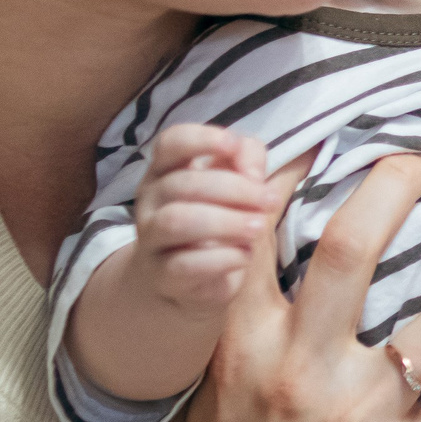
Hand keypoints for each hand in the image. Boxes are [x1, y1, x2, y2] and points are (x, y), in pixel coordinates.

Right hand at [133, 124, 275, 311]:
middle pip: (183, 183)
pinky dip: (222, 257)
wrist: (187, 283)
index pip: (170, 142)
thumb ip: (249, 162)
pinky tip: (244, 255)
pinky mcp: (162, 275)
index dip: (201, 139)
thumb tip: (260, 166)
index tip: (233, 145)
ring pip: (177, 220)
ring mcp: (151, 239)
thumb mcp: (236, 186)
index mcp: (166, 170)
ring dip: (226, 222)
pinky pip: (186, 263)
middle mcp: (151, 200)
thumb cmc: (216, 223)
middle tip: (270, 200)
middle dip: (234, 188)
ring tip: (258, 227)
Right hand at [157, 152, 420, 421]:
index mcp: (243, 342)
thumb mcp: (204, 393)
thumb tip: (255, 255)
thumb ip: (232, 324)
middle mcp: (300, 366)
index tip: (341, 138)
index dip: (300, 173)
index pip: (265, 232)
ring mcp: (356, 415)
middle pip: (355, 249)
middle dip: (400, 187)